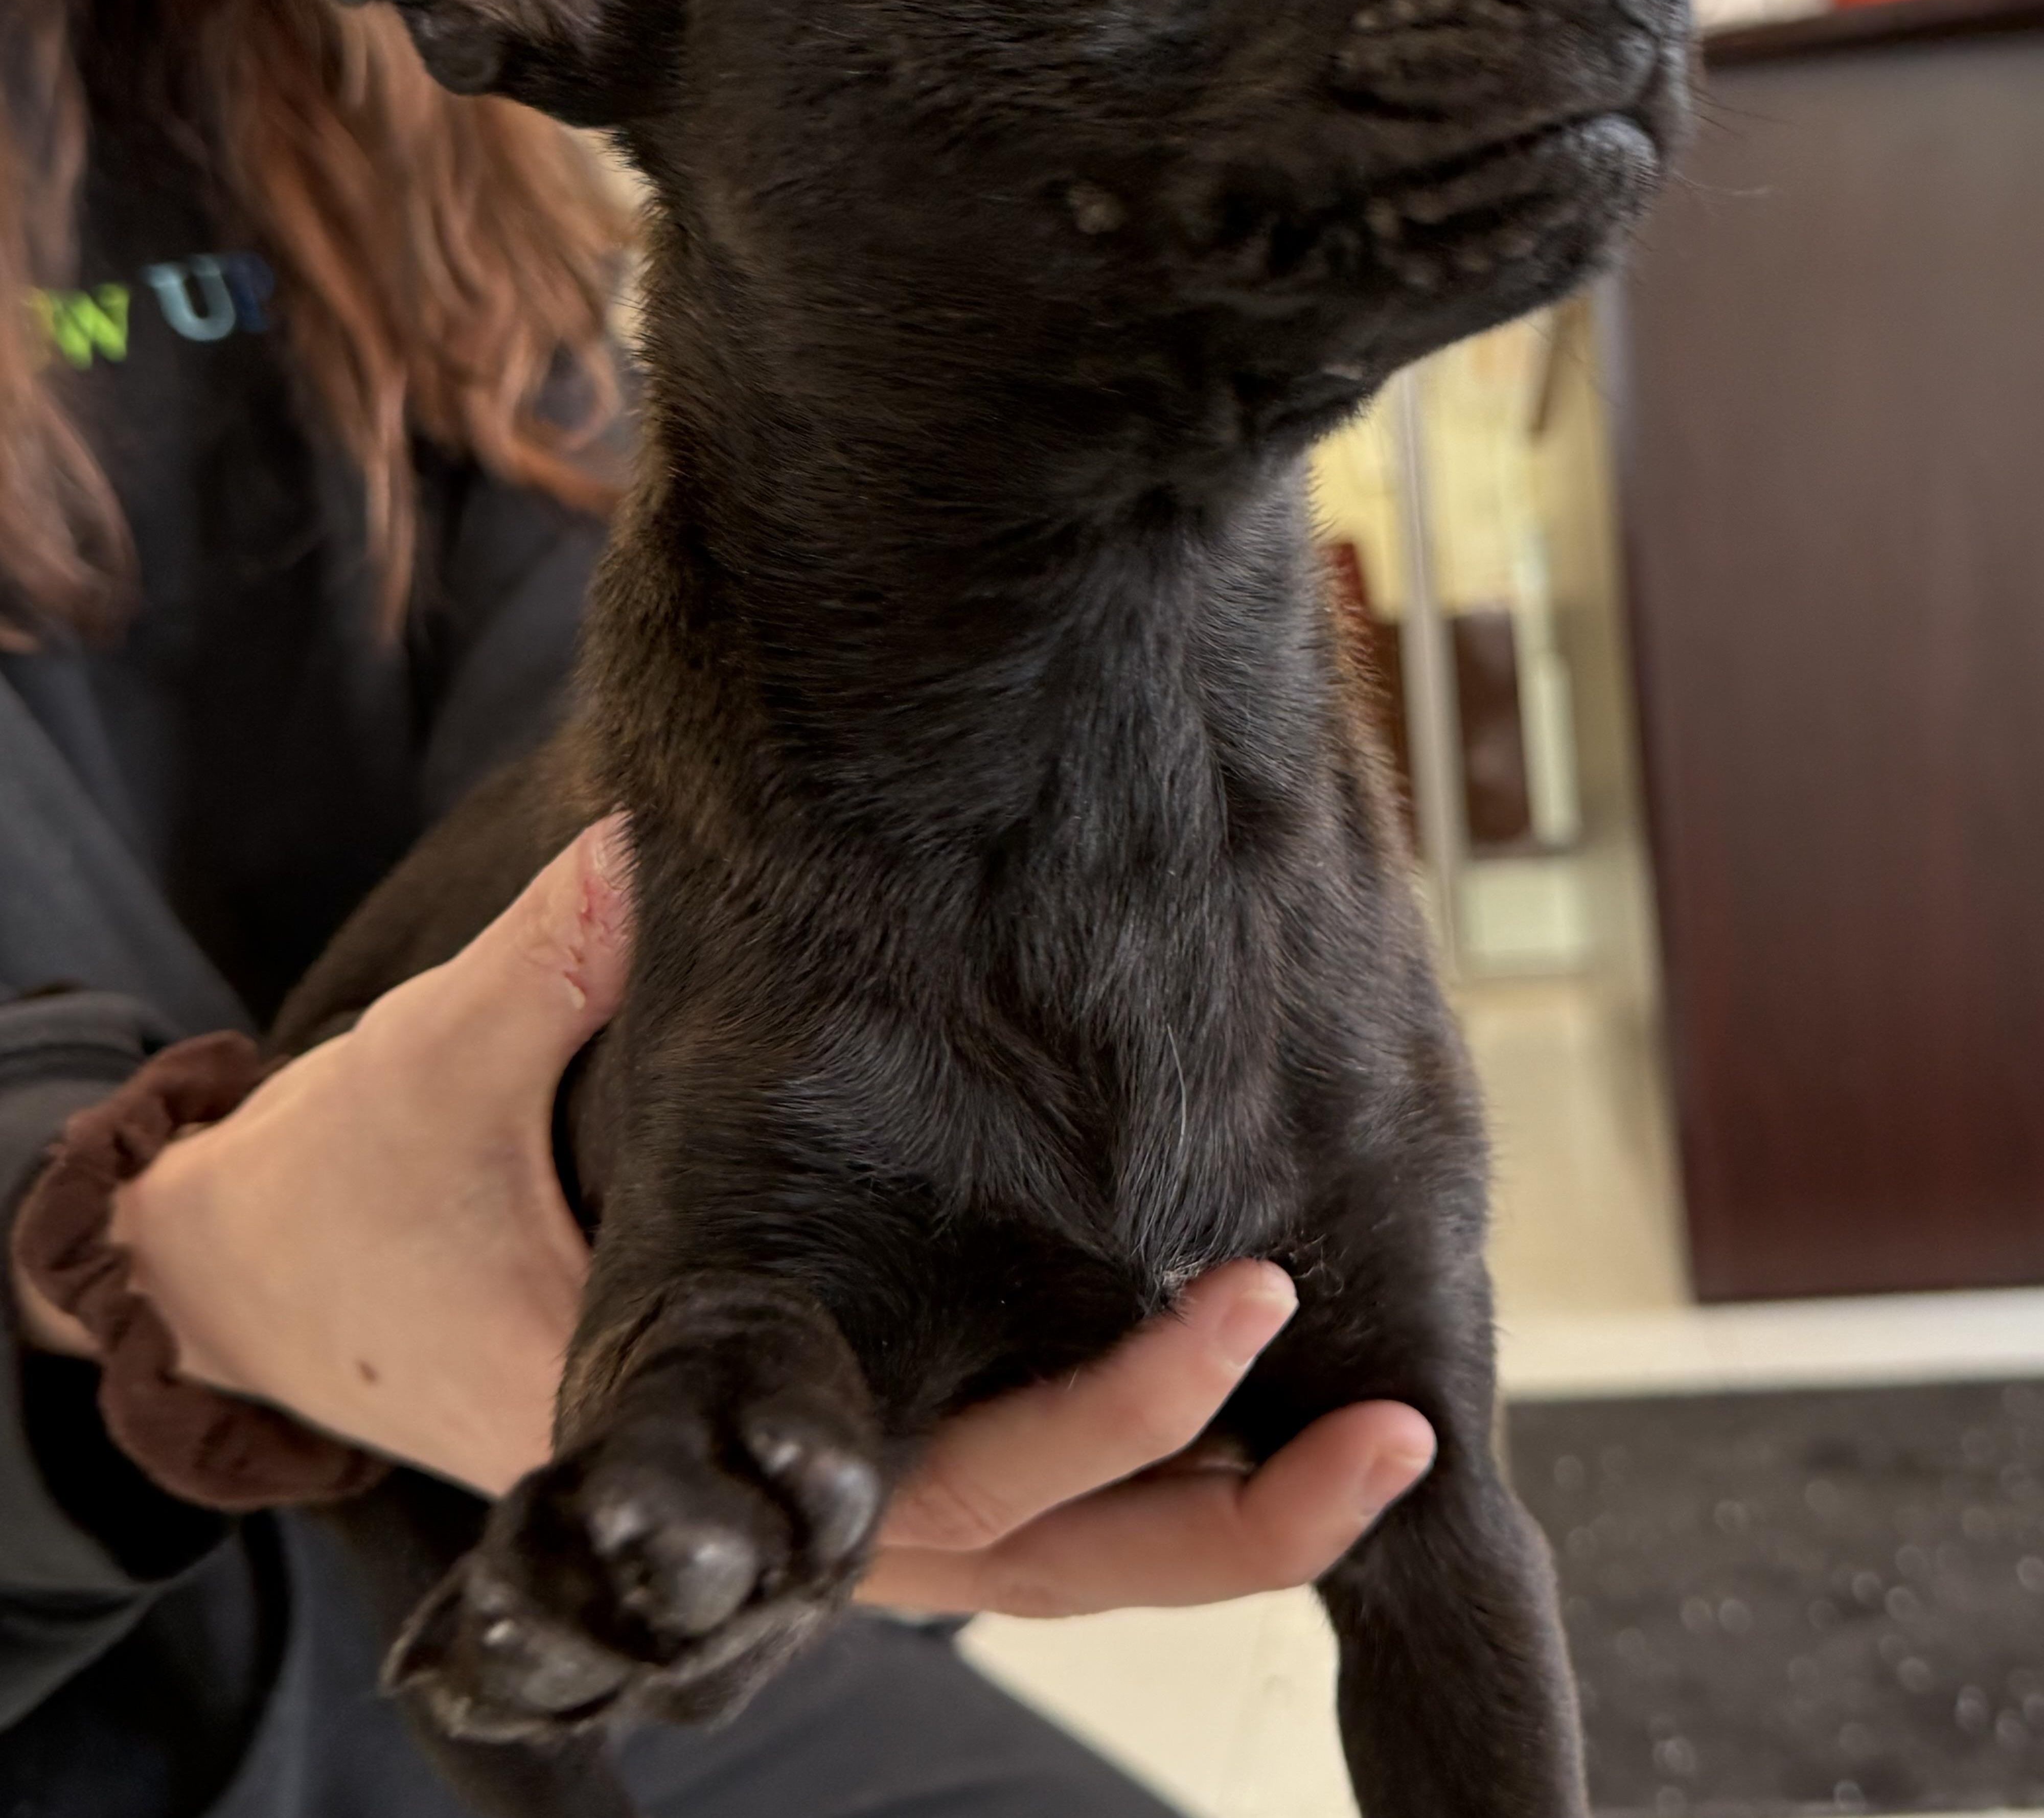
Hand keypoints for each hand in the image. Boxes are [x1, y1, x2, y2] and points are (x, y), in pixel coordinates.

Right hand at [12, 820, 1434, 1606]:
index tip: (1248, 1308)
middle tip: (1393, 1433)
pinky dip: (1134, 1452)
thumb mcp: (441, 1078)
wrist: (283, 1284)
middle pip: (1049, 1555)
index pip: (942, 1470)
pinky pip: (1012, 1478)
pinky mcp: (841, 1429)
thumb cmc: (362, 1195)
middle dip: (1226, 1512)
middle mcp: (789, 1494)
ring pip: (1052, 1547)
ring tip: (1372, 1423)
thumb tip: (642, 853)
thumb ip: (548, 972)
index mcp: (707, 1439)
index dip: (1108, 1415)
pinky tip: (1244, 1374)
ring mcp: (823, 1485)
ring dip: (1211, 1503)